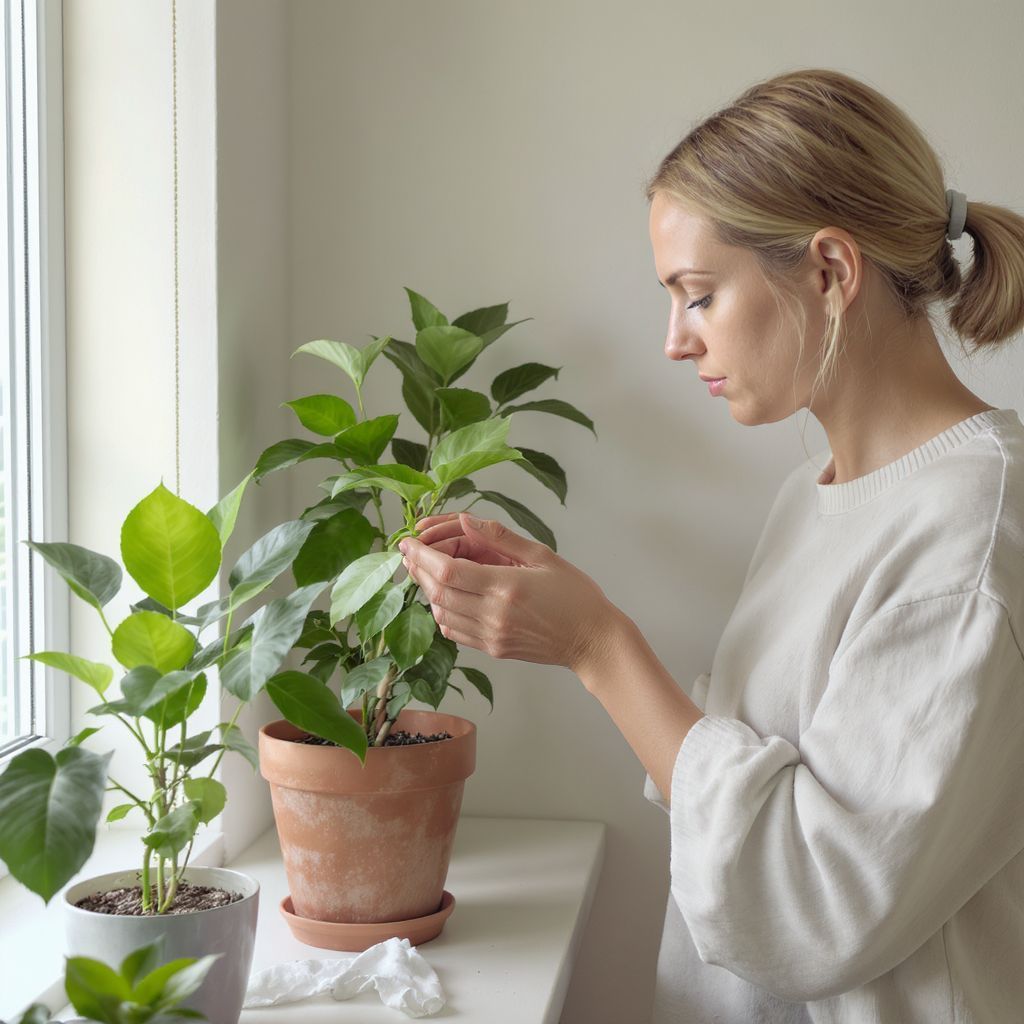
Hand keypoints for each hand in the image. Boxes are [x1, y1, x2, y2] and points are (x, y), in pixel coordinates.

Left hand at [398, 512, 617, 673]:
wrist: (592, 640)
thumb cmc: (575, 595)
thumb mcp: (543, 555)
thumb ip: (500, 537)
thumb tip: (465, 520)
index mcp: (506, 587)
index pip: (447, 571)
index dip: (422, 555)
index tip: (408, 540)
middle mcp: (494, 615)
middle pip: (438, 592)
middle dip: (418, 570)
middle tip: (410, 552)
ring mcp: (491, 636)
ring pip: (441, 613)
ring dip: (428, 591)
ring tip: (426, 570)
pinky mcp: (493, 649)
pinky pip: (454, 631)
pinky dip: (442, 612)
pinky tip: (446, 596)